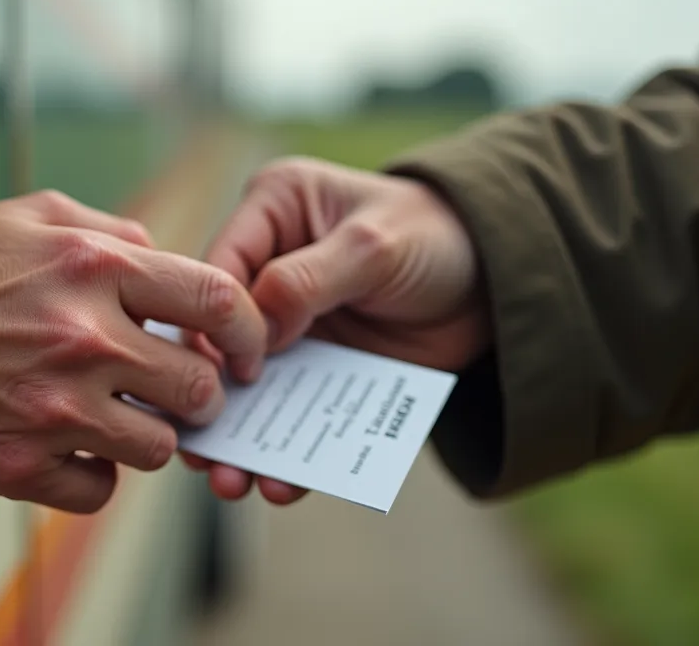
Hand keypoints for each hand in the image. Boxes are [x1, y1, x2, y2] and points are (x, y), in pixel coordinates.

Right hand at [0, 191, 267, 512]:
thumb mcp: (27, 217)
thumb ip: (107, 229)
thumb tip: (158, 253)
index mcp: (93, 268)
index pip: (215, 300)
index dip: (247, 330)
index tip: (246, 349)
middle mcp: (83, 339)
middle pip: (198, 387)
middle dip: (201, 394)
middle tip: (179, 392)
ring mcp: (53, 409)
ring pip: (158, 447)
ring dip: (148, 437)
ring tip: (115, 420)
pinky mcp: (20, 465)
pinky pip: (99, 490)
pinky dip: (93, 475)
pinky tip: (69, 450)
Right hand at [182, 157, 489, 504]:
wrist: (498, 282)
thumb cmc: (434, 236)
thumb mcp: (372, 247)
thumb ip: (306, 281)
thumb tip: (250, 333)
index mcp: (270, 212)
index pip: (217, 271)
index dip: (211, 325)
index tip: (223, 374)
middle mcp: (266, 267)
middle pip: (219, 338)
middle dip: (211, 396)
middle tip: (199, 449)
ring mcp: (288, 324)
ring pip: (248, 387)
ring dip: (238, 440)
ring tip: (229, 482)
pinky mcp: (315, 369)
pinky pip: (293, 416)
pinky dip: (286, 455)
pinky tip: (280, 486)